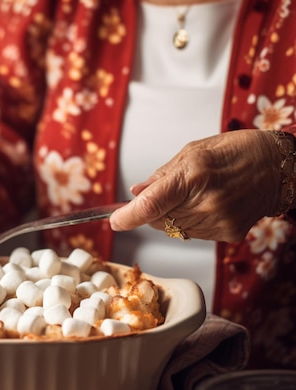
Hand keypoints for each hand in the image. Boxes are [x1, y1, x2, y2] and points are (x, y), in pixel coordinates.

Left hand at [109, 130, 282, 241]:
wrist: (279, 167)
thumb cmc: (236, 151)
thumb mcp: (193, 152)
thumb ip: (161, 176)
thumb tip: (135, 193)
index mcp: (194, 175)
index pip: (150, 204)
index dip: (127, 216)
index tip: (114, 221)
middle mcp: (206, 201)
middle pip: (158, 220)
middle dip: (152, 210)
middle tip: (169, 193)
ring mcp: (218, 220)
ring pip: (173, 229)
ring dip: (172, 216)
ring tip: (196, 195)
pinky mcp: (228, 233)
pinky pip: (193, 234)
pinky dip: (191, 222)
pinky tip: (209, 205)